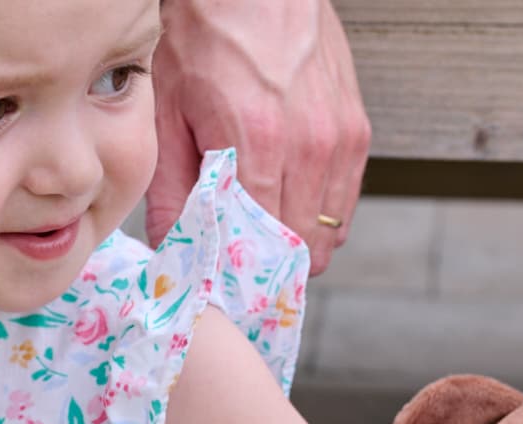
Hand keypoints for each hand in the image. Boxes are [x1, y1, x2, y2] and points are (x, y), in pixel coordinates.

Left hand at [148, 0, 370, 272]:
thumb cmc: (202, 38)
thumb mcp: (166, 110)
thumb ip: (170, 187)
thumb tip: (172, 248)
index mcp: (258, 144)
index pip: (259, 247)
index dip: (240, 275)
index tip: (221, 287)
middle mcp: (310, 146)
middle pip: (302, 249)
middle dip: (269, 267)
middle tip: (238, 267)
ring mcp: (340, 137)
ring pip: (329, 231)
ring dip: (297, 243)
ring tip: (261, 237)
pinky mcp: (356, 128)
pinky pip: (344, 199)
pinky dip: (318, 213)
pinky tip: (286, 203)